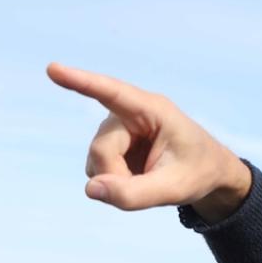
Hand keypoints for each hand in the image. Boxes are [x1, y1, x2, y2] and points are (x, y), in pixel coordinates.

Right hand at [47, 63, 251, 221]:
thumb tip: (91, 188)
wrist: (208, 173)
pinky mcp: (111, 145)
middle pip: (102, 148)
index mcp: (153, 110)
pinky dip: (114, 182)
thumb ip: (135, 193)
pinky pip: (97, 170)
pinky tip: (137, 177)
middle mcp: (129, 114)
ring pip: (96, 161)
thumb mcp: (174, 189)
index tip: (53, 69)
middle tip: (149, 186)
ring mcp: (117, 129)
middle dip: (117, 175)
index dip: (81, 82)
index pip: (112, 93)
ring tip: (149, 178)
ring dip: (116, 179)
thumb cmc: (197, 172)